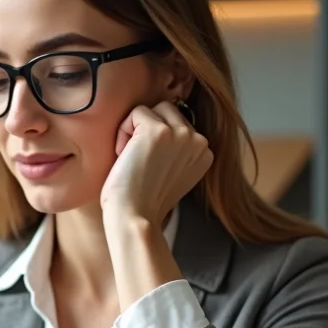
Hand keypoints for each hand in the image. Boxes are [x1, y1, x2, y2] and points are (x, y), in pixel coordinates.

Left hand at [100, 100, 212, 227]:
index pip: (177, 125)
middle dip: (147, 130)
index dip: (157, 143)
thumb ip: (177, 151)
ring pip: (153, 109)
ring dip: (135, 129)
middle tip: (138, 162)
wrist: (135, 217)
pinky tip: (124, 155)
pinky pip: (135, 113)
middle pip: (167, 111)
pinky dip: (123, 131)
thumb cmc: (143, 201)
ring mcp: (181, 134)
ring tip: (132, 158)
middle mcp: (198, 141)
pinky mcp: (158, 130)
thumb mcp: (172, 173)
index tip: (151, 169)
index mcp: (204, 153)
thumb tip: (165, 126)